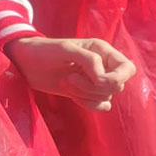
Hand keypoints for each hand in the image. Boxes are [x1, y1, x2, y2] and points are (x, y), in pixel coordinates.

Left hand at [7, 36, 136, 111]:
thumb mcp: (65, 49)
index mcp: (102, 50)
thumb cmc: (44, 51)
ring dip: (86, 93)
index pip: (128, 68)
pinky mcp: (88, 93)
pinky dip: (87, 104)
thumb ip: (88, 60)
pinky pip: (101, 106)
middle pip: (117, 85)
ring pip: (108, 96)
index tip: (97, 80)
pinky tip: (71, 95)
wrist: (27, 64)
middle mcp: (103, 65)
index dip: (117, 78)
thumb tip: (104, 78)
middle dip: (94, 86)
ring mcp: (96, 80)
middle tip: (71, 78)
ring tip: (66, 82)